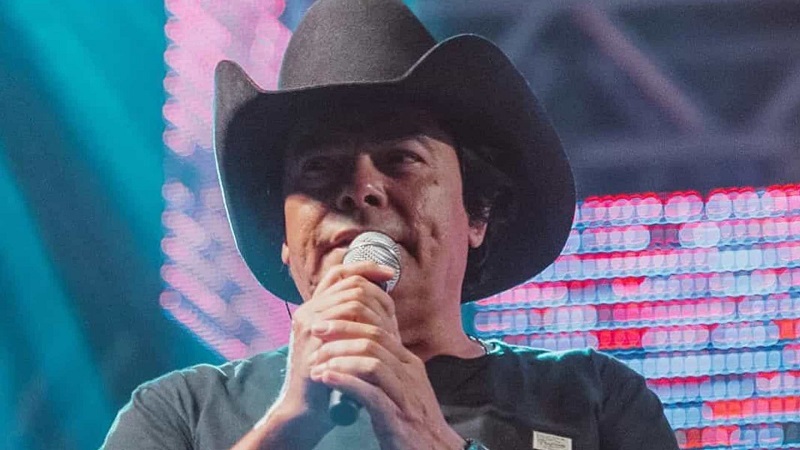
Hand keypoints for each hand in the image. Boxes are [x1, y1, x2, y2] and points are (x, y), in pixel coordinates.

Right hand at [237, 261, 397, 449]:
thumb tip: (383, 295)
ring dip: (377, 312)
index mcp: (313, 309)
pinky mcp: (314, 344)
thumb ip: (353, 319)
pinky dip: (370, 326)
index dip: (366, 267)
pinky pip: (348, 323)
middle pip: (350, 285)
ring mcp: (308, 327)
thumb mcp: (342, 341)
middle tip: (394, 312)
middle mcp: (306, 312)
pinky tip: (383, 335)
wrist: (308, 410)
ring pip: (351, 301)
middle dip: (378, 293)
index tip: (390, 273)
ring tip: (389, 328)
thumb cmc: (331, 376)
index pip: (339, 273)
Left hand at [306, 270, 464, 449]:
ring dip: (339, 359)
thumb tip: (355, 349)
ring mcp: (404, 394)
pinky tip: (326, 378)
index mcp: (409, 362)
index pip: (378, 329)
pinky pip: (370, 393)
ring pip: (372, 362)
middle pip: (373, 340)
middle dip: (340, 333)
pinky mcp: (396, 417)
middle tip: (314, 333)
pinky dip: (345, 382)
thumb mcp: (401, 386)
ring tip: (317, 363)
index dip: (347, 323)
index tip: (322, 324)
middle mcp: (409, 373)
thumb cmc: (411, 419)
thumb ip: (384, 367)